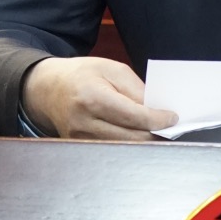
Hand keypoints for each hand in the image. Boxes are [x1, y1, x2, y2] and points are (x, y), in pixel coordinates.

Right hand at [22, 56, 177, 141]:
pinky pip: (112, 150)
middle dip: (154, 134)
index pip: (133, 116)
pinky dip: (129, 145)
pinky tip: (139, 137)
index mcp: (92, 98)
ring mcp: (80, 139)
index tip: (172, 117)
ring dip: (144, 142)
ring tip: (158, 132)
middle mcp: (84, 123)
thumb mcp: (111, 69)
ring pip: (123, 148)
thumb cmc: (82, 75)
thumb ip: (136, 88)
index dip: (157, 119)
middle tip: (170, 128)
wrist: (48, 88)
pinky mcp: (81, 148)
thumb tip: (158, 108)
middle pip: (130, 138)